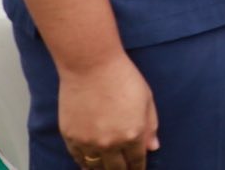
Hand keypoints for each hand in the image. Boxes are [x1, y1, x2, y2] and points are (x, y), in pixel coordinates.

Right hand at [56, 51, 159, 169]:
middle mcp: (111, 143)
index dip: (137, 168)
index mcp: (133, 134)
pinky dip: (84, 163)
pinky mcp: (71, 137)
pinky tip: (89, 164)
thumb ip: (150, 126)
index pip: (136, 162)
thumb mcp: (146, 99)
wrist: (91, 65)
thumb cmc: (122, 77)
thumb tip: (153, 147)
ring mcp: (89, 142)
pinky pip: (78, 158)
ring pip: (96, 168)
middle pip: (116, 169)